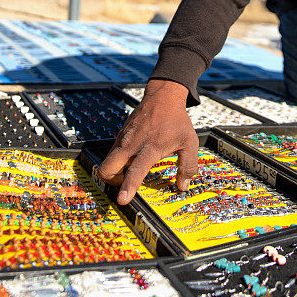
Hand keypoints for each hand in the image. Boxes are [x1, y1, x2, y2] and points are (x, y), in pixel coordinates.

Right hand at [98, 79, 198, 204]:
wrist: (163, 97)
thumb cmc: (177, 120)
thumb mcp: (190, 142)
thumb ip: (188, 166)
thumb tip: (183, 186)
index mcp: (150, 147)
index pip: (135, 170)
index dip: (128, 186)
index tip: (122, 199)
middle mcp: (132, 144)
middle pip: (107, 168)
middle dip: (112, 182)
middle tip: (124, 185)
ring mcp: (123, 139)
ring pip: (107, 162)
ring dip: (114, 172)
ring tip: (131, 170)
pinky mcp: (120, 135)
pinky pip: (112, 153)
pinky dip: (117, 161)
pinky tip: (132, 158)